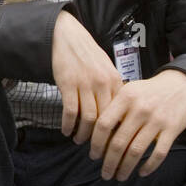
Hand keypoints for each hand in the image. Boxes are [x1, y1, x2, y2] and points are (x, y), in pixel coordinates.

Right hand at [51, 9, 123, 143]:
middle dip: (101, 138)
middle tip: (96, 149)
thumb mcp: (106, 69)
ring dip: (83, 134)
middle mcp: (102, 83)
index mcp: (114, 81)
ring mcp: (85, 84)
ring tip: (79, 140)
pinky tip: (66, 130)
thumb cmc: (88, 54)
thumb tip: (118, 112)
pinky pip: (70, 111)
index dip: (116, 131)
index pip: (120, 113)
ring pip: (88, 118)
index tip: (112, 143)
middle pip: (106, 119)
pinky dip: (68, 124)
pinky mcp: (68, 84)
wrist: (68, 37)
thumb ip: (112, 88)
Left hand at [88, 69, 185, 179]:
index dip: (96, 143)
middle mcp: (140, 109)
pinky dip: (149, 166)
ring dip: (125, 168)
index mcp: (125, 97)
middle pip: (118, 142)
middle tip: (105, 174)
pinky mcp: (172, 129)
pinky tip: (142, 172)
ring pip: (136, 151)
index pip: (104, 124)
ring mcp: (157, 120)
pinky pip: (159, 153)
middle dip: (109, 163)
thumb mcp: (129, 91)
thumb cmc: (149, 91)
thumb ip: (113, 108)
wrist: (181, 84)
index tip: (93, 156)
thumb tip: (93, 132)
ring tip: (119, 176)